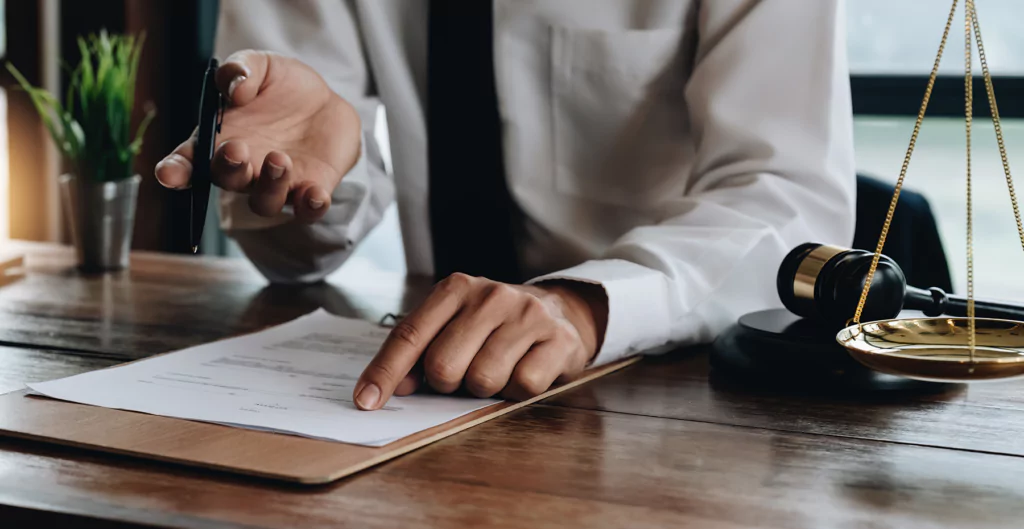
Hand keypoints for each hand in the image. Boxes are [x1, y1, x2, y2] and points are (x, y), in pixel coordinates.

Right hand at [154, 50, 360, 222]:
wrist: (326, 102)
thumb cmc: (282, 86)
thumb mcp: (261, 65)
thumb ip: (241, 69)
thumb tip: (234, 86)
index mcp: (220, 140)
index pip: (189, 161)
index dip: (176, 171)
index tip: (169, 174)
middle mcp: (245, 169)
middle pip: (227, 181)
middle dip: (228, 169)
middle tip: (237, 150)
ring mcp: (278, 184)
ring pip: (265, 202)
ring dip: (269, 186)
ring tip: (278, 159)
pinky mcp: (312, 189)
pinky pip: (308, 210)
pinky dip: (311, 207)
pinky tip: (316, 195)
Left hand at [352, 274, 608, 409]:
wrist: (560, 310)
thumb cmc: (494, 325)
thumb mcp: (455, 323)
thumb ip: (421, 349)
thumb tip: (397, 387)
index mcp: (456, 288)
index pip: (410, 335)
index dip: (385, 373)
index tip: (366, 402)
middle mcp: (491, 296)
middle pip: (443, 366)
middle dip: (448, 384)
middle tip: (464, 374)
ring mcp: (528, 315)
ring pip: (484, 380)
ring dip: (485, 388)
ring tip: (498, 369)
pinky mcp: (559, 339)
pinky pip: (523, 386)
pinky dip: (518, 391)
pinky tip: (524, 369)